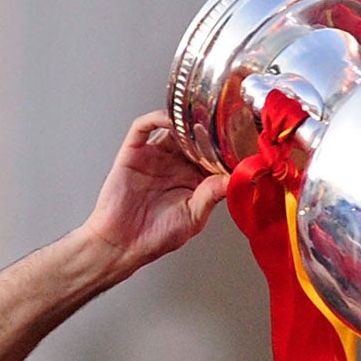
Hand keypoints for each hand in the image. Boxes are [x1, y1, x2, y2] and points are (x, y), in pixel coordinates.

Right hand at [77, 112, 230, 275]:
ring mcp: (154, 157)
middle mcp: (175, 166)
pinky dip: (156, 118)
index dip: (224, 149)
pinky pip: (143, 128)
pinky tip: (170, 120)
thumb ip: (211, 195)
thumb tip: (233, 179)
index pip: (213, 157)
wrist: (121, 244)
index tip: (239, 143)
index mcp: (193, 181)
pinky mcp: (133, 153)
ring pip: (171, 128)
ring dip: (183, 121)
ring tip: (197, 117)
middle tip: (220, 123)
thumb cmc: (156, 236)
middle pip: (194, 138)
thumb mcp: (193, 218)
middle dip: (206, 130)